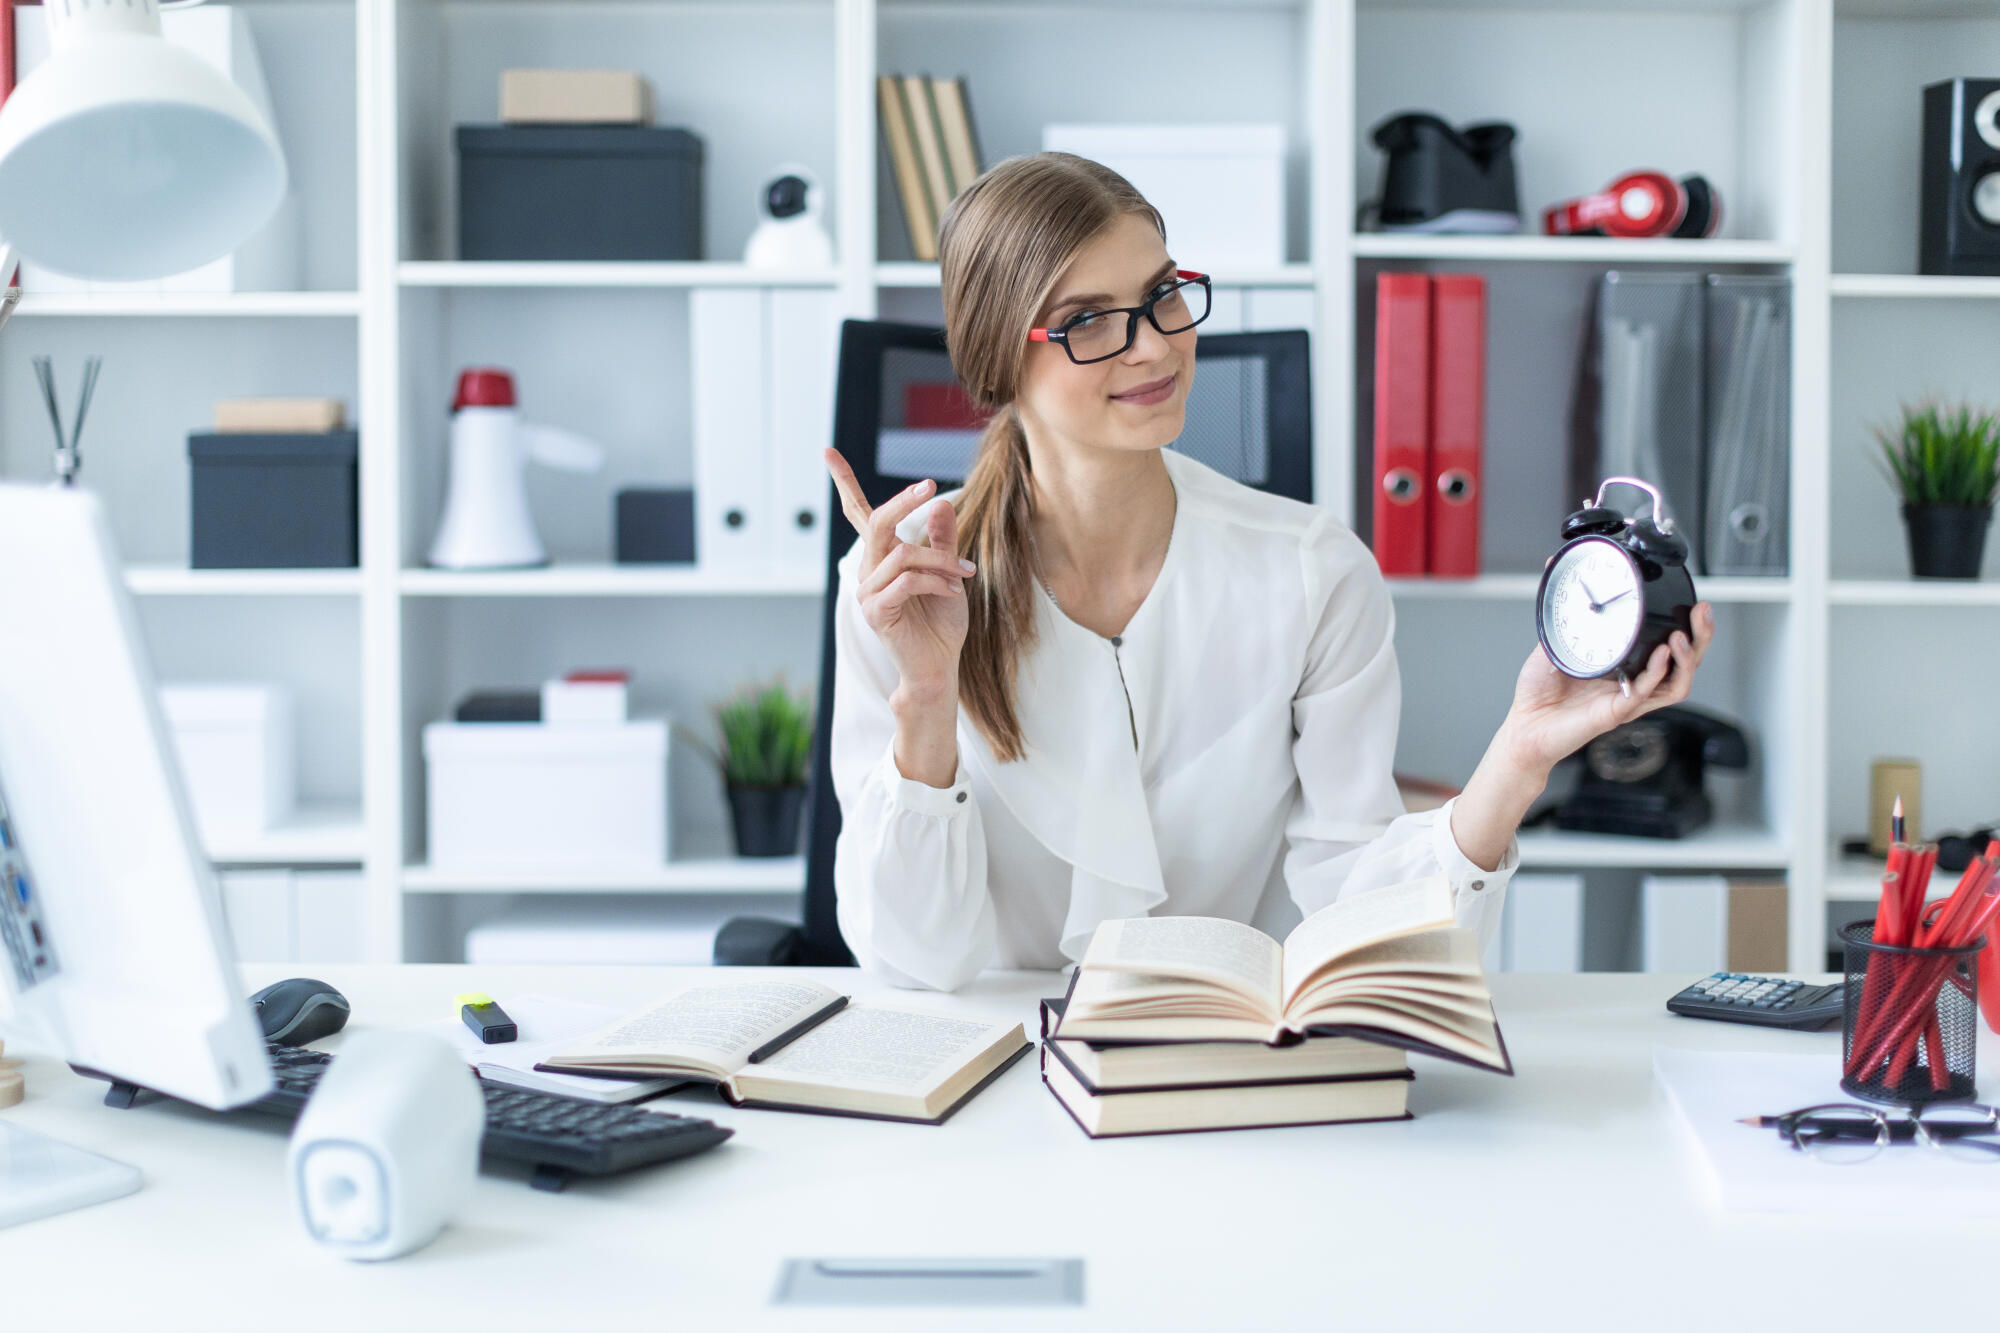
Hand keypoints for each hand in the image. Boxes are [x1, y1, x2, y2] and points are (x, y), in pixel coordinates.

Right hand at [826, 447, 973, 696]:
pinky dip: (936, 582)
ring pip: (901, 555)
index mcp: (882, 557)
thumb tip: (940, 502)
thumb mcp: (949, 572)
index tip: (827, 451)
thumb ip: (942, 539)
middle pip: (878, 523)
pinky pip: (907, 582)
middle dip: (904, 501)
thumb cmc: (941, 619)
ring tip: (964, 573)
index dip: (843, 482)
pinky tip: (953, 591)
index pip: (859, 514)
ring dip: (939, 560)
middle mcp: (869, 570)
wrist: (939, 664)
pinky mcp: (876, 612)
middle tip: (929, 485)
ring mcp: (868, 592)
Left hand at [1498, 601, 1716, 776]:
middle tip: (1702, 613)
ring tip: (1683, 636)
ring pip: (1676, 683)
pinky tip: (1660, 655)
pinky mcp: (1615, 713)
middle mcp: (1633, 684)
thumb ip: (1564, 616)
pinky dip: (1656, 673)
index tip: (1691, 603)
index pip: (1668, 647)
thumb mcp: (1554, 643)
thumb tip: (1562, 580)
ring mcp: (1627, 700)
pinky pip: (1645, 695)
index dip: (1685, 627)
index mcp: (1625, 666)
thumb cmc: (1539, 693)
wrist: (1522, 725)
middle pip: (1684, 664)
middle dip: (1701, 638)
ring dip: (1686, 659)